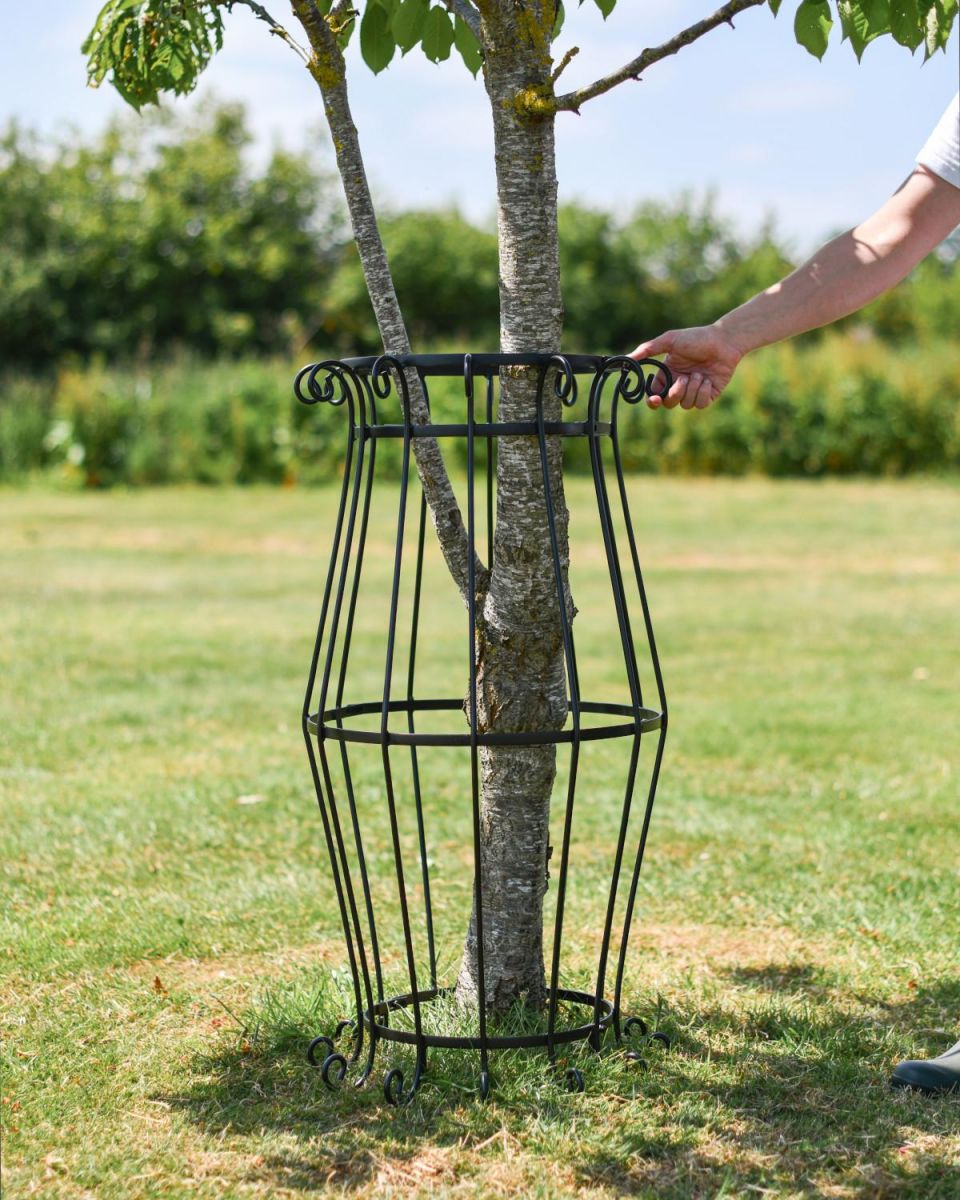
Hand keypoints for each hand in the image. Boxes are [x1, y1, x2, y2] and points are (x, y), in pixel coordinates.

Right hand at [629, 324, 744, 409]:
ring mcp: (693, 391)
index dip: (653, 401)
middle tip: (683, 379)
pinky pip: (700, 405)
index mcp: (667, 374)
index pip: (654, 394)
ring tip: (701, 373)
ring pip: (685, 405)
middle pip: (668, 403)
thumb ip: (648, 349)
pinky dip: (703, 392)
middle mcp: (678, 384)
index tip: (655, 399)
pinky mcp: (708, 395)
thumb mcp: (669, 340)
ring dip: (692, 389)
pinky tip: (708, 380)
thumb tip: (626, 358)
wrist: (723, 341)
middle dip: (675, 393)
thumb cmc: (696, 338)